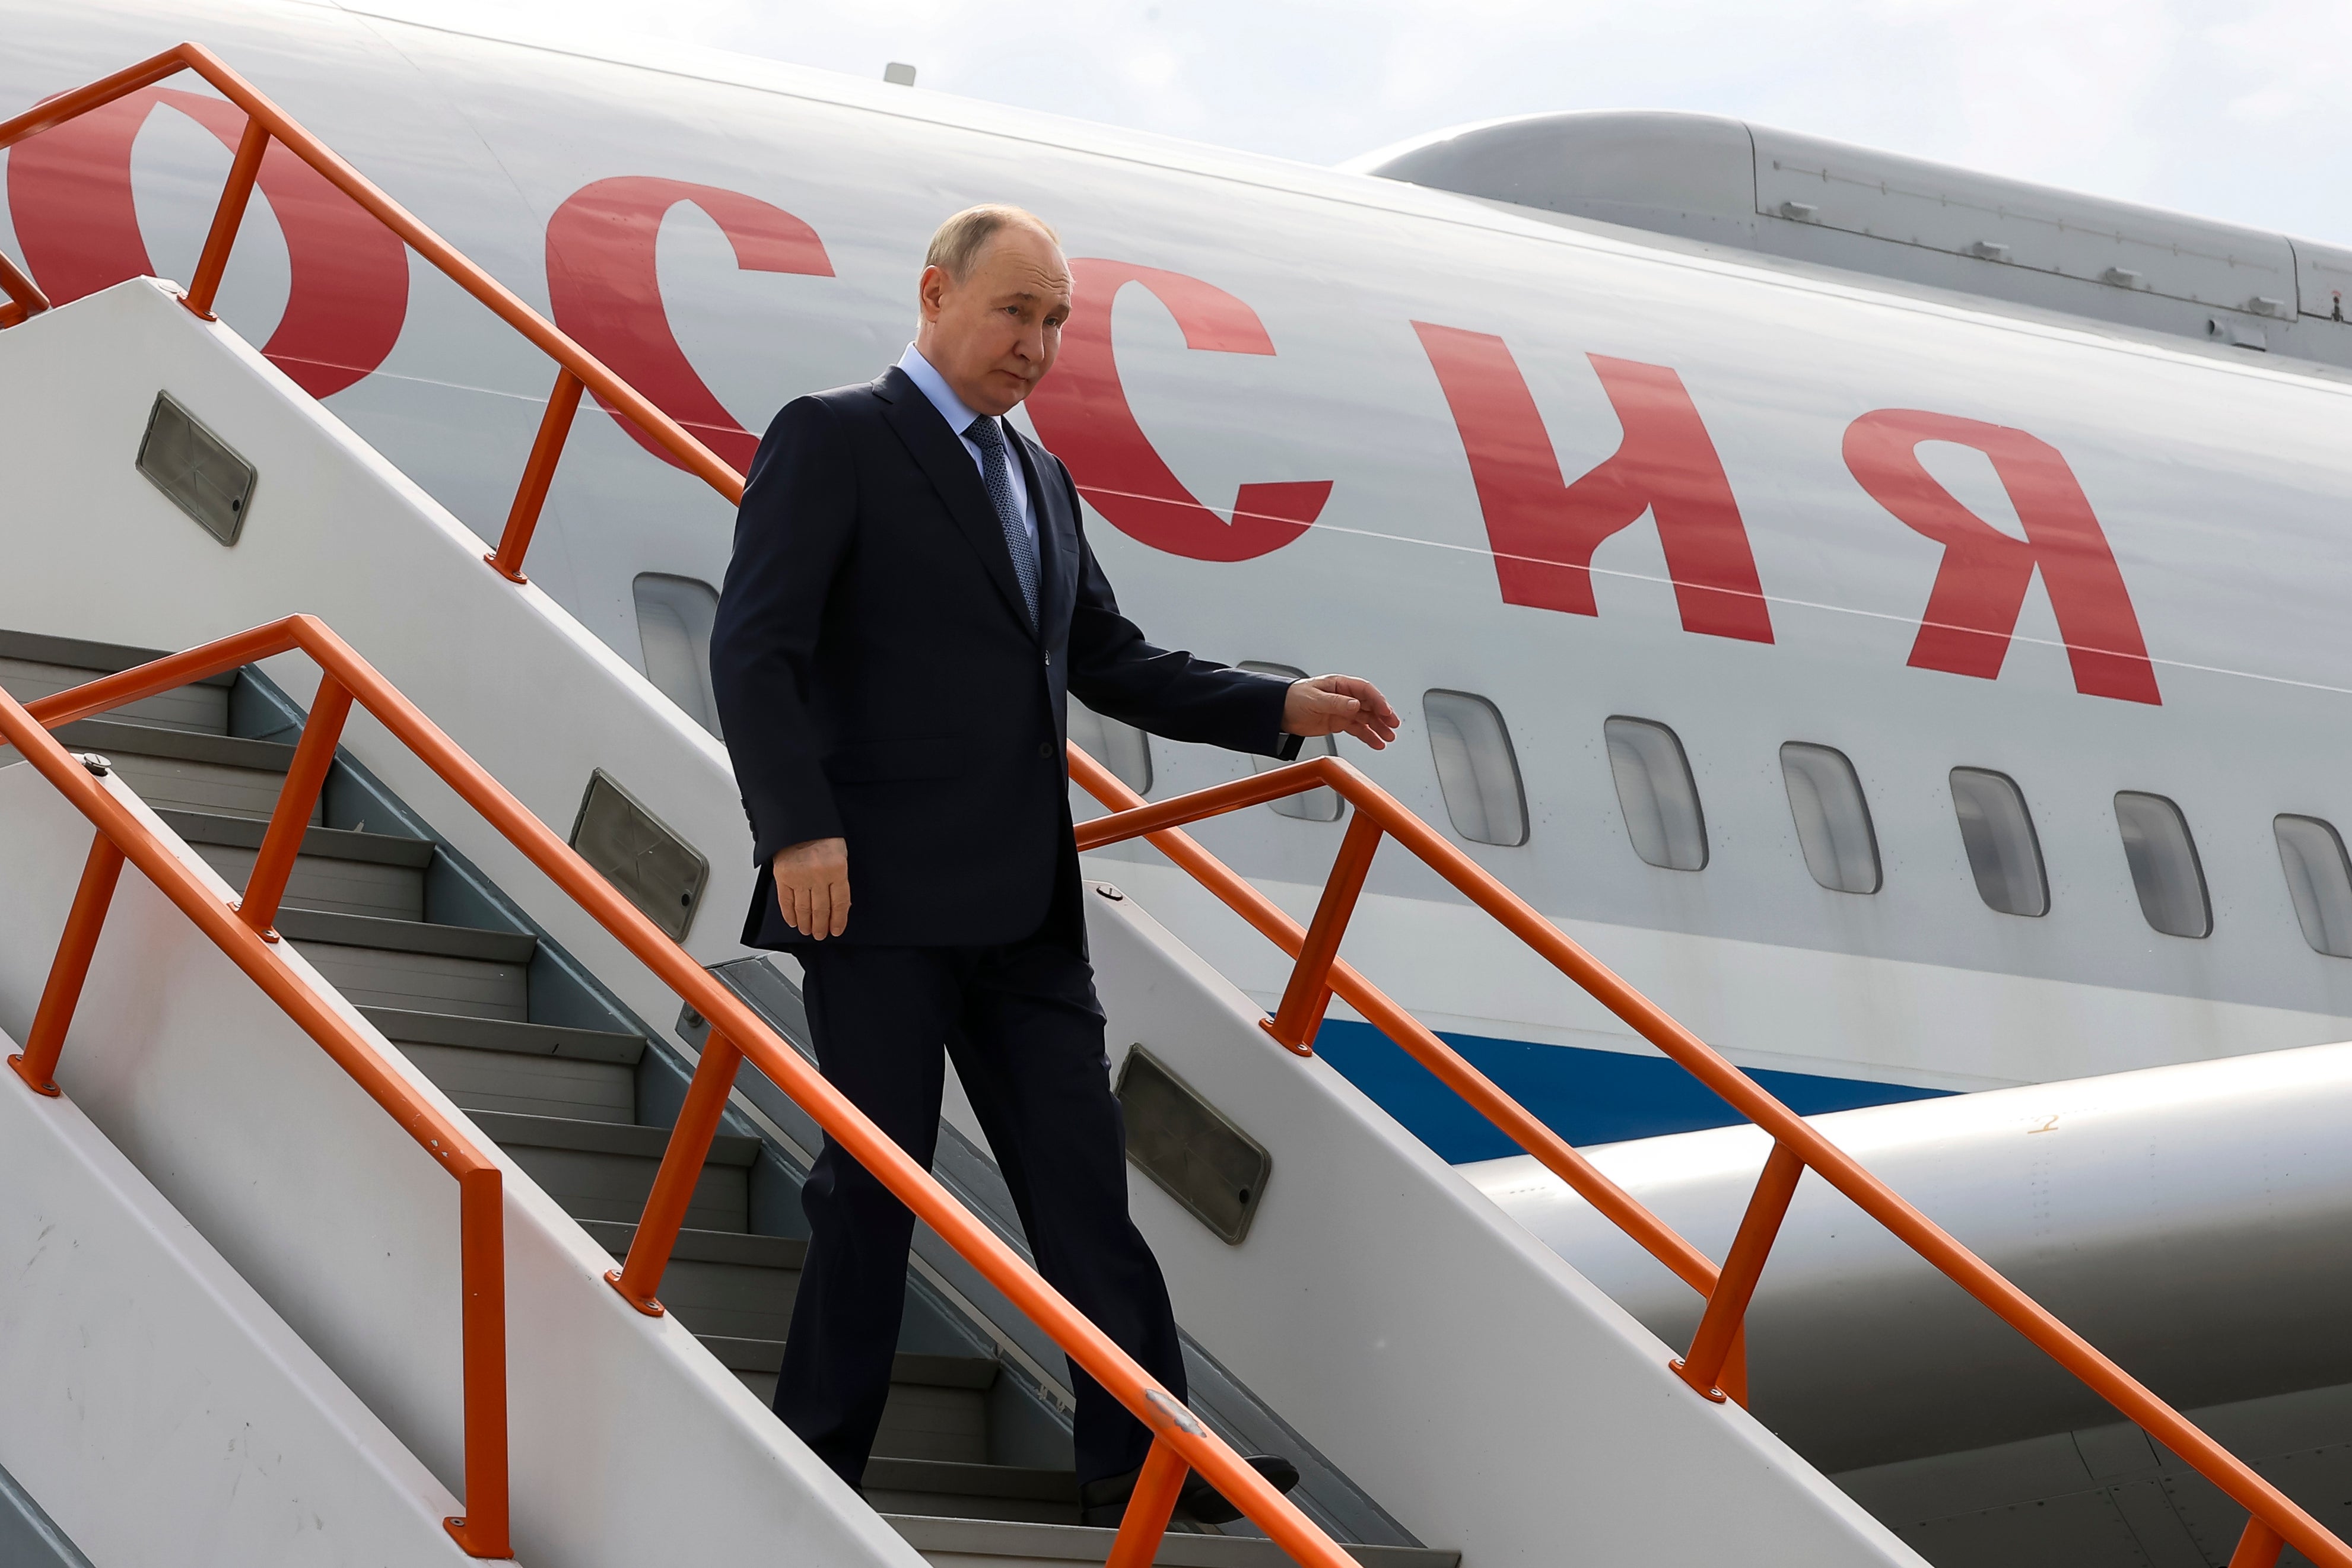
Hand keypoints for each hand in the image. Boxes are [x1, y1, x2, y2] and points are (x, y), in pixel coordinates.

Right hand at [772, 836, 849, 939]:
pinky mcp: (783, 876)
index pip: (840, 903)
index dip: (838, 920)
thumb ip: (838, 878)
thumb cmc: (822, 834)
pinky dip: (789, 914)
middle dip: (821, 925)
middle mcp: (818, 875)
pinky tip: (794, 921)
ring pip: (804, 908)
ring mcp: (800, 877)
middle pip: (821, 909)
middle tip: (820, 934)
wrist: (800, 820)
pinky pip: (786, 901)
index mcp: (837, 869)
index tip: (836, 930)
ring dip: (806, 923)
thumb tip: (838, 904)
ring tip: (808, 931)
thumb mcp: (840, 854)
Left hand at [1282, 675, 1398, 749]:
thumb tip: (1355, 704)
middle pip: (1369, 705)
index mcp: (1339, 685)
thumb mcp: (1316, 699)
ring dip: (1378, 728)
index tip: (1386, 712)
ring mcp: (1342, 710)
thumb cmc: (1293, 698)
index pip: (1365, 691)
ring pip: (1366, 718)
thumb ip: (1336, 703)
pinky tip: (1376, 743)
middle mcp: (1344, 697)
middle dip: (1383, 715)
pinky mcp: (1338, 722)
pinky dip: (1367, 736)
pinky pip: (1357, 729)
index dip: (1378, 700)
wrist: (1278, 712)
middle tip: (1393, 726)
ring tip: (1388, 738)